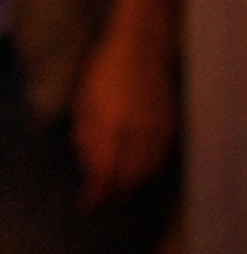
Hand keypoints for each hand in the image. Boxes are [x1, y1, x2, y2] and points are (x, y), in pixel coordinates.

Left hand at [71, 31, 176, 205]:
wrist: (139, 49)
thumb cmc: (101, 74)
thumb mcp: (83, 105)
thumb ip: (85, 139)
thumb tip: (88, 169)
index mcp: (110, 127)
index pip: (104, 174)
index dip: (95, 195)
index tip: (85, 203)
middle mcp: (136, 134)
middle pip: (127, 180)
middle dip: (112, 194)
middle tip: (99, 198)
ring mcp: (156, 131)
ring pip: (146, 174)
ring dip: (130, 186)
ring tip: (116, 190)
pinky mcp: (169, 128)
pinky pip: (160, 161)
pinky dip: (147, 173)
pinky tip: (136, 173)